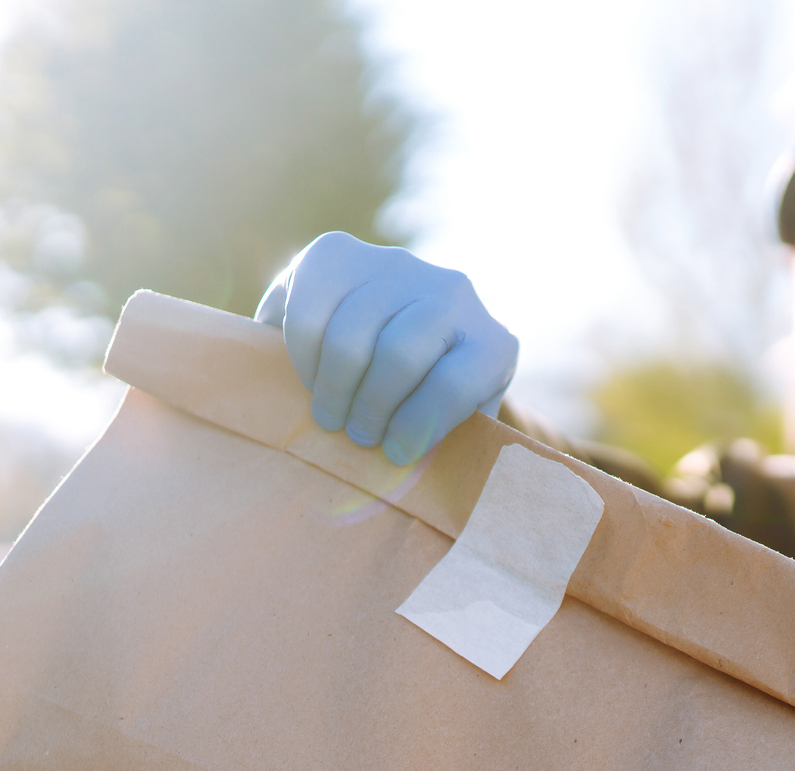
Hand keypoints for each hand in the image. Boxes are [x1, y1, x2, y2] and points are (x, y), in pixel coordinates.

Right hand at [256, 232, 518, 466]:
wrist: (401, 324)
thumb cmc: (429, 399)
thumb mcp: (457, 424)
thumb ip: (451, 451)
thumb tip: (430, 493)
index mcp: (493, 342)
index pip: (454, 385)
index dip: (417, 428)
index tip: (395, 455)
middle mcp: (453, 291)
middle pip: (399, 355)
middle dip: (371, 407)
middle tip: (357, 437)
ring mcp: (396, 265)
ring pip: (350, 334)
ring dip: (333, 388)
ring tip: (329, 415)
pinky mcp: (338, 252)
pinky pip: (309, 310)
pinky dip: (302, 356)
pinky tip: (310, 377)